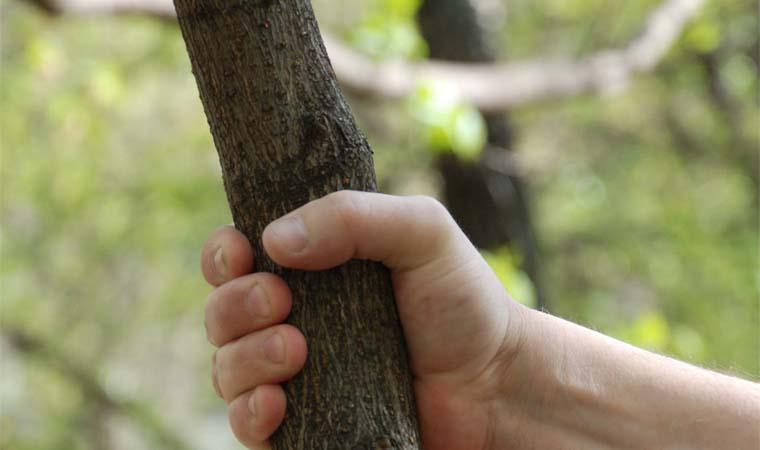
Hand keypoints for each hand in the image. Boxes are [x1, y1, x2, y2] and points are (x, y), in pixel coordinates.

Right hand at [200, 191, 525, 449]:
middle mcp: (294, 320)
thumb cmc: (462, 302)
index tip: (242, 253)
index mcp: (312, 269)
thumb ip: (354, 218)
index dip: (223, 254)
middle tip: (282, 302)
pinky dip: (249, 413)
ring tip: (295, 350)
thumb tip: (274, 240)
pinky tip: (277, 403)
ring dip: (245, 358)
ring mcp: (296, 376)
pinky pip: (246, 424)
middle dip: (236, 305)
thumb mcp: (421, 232)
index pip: (237, 257)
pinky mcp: (305, 426)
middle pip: (221, 312)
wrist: (495, 384)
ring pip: (226, 368)